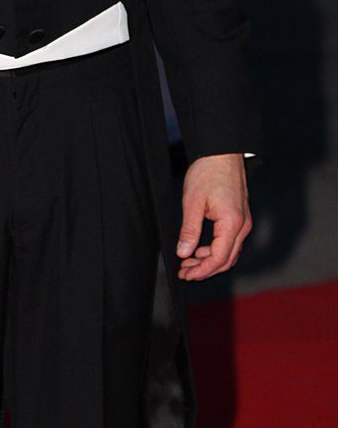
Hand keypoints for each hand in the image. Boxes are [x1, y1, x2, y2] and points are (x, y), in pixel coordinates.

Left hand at [176, 153, 251, 279]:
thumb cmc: (208, 172)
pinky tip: (199, 249)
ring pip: (229, 252)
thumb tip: (184, 252)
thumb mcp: (192, 202)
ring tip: (188, 262)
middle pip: (226, 260)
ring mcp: (243, 222)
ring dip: (209, 260)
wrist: (222, 153)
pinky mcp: (239, 217)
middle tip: (184, 272)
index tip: (186, 274)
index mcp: (232, 223)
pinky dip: (215, 249)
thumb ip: (189, 230)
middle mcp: (242, 226)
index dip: (202, 270)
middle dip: (205, 269)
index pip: (219, 258)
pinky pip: (230, 242)